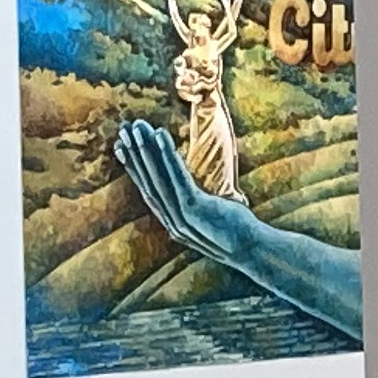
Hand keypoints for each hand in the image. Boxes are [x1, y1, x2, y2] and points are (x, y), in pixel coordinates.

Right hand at [115, 118, 226, 255]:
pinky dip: (166, 155)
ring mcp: (182, 216)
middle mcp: (173, 221)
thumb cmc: (238, 231)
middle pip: (148, 182)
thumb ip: (197, 206)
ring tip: (138, 127)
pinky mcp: (195, 208)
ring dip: (145, 150)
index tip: (123, 147)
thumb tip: (193, 193)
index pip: (149, 191)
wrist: (255, 250)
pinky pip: (177, 177)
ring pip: (158, 178)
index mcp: (174, 223)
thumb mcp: (211, 219)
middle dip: (135, 154)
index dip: (134, 169)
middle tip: (124, 130)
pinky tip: (159, 135)